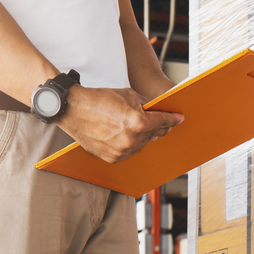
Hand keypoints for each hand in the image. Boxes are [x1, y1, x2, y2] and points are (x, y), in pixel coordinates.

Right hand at [55, 85, 183, 163]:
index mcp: (138, 122)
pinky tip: (123, 134)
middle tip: (157, 121)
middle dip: (157, 126)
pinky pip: (129, 152)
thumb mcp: (129, 95)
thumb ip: (146, 106)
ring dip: (142, 136)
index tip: (178, 119)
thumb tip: (157, 113)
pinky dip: (130, 144)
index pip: (163, 122)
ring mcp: (122, 151)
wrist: (74, 109)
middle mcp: (132, 139)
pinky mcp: (113, 157)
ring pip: (142, 144)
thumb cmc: (100, 99)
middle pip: (154, 134)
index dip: (173, 119)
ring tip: (132, 125)